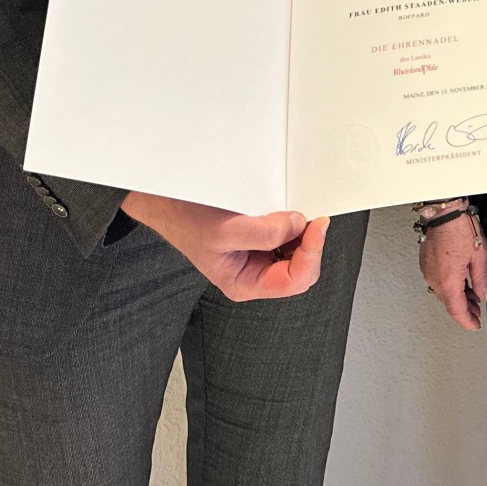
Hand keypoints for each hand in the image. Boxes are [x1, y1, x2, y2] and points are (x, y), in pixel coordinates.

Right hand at [120, 191, 328, 299]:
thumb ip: (264, 233)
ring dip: (302, 234)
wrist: (169, 202)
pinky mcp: (260, 238)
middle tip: (312, 218)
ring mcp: (259, 256)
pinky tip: (288, 213)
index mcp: (245, 283)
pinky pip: (289, 236)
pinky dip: (294, 224)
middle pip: (301, 269)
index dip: (311, 254)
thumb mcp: (225, 230)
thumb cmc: (188, 221)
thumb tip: (298, 226)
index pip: (293, 280)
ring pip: (298, 252)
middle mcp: (255, 273)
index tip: (317, 226)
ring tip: (297, 214)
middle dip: (310, 245)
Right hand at [419, 212, 486, 329]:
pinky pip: (438, 281)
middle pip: (449, 303)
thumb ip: (482, 280)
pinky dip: (450, 285)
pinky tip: (460, 280)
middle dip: (464, 309)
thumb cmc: (459, 227)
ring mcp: (428, 270)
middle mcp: (434, 278)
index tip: (475, 325)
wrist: (444, 210)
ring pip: (443, 293)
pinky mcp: (426, 262)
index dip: (467, 321)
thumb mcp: (479, 256)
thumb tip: (486, 296)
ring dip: (457, 297)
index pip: (457, 311)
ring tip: (472, 293)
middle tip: (477, 310)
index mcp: (448, 280)